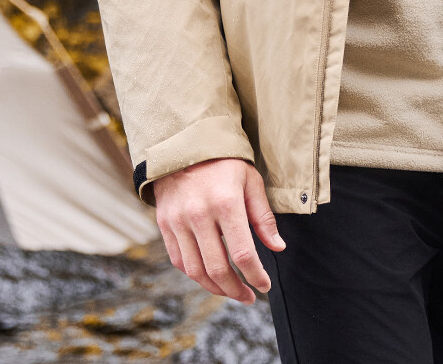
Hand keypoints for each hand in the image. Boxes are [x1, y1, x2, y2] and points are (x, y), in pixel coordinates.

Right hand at [153, 157, 284, 303]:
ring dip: (215, 288)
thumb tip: (277, 247)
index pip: (243, 253)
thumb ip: (263, 217)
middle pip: (217, 268)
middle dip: (235, 290)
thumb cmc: (224, 163)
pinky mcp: (164, 225)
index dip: (255, 275)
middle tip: (249, 297)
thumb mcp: (250, 181)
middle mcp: (199, 215)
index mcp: (225, 203)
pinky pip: (179, 260)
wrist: (185, 145)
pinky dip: (195, 275)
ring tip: (231, 292)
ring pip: (195, 271)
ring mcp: (178, 222)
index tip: (264, 286)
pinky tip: (210, 277)